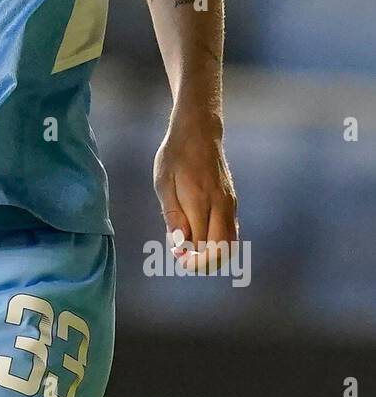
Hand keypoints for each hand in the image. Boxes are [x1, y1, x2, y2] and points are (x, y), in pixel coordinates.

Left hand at [153, 123, 237, 273]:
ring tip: (192, 252)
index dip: (189, 257)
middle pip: (222, 250)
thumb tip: (181, 244)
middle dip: (204, 263)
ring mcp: (230, 204)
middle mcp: (220, 205)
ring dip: (213, 256)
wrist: (199, 132)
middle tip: (184, 260)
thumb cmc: (176, 156)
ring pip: (231, 244)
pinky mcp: (232, 203)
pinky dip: (219, 244)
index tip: (176, 254)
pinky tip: (201, 238)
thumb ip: (173, 215)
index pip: (202, 244)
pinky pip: (231, 232)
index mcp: (201, 201)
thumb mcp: (164, 183)